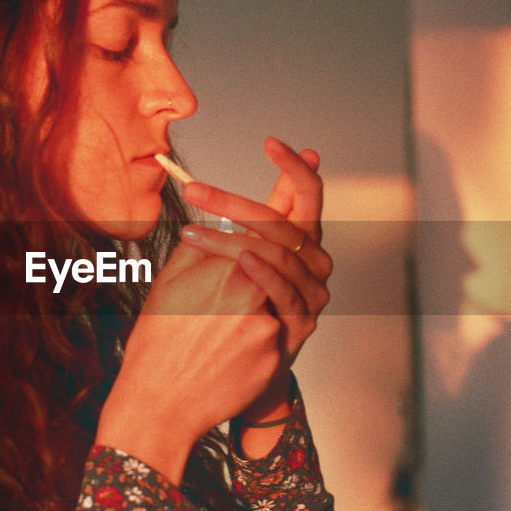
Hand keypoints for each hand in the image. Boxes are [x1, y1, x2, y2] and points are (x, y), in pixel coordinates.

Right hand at [95, 241, 282, 483]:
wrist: (160, 403)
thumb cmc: (158, 345)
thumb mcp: (168, 283)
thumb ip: (199, 248)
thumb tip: (218, 227)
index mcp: (227, 269)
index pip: (251, 242)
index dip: (242, 248)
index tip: (232, 257)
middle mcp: (254, 294)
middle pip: (266, 272)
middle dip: (250, 282)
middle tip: (226, 298)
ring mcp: (268, 328)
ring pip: (270, 305)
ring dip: (252, 312)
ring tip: (217, 331)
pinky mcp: (275, 357)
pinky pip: (271, 338)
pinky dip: (252, 342)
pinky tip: (223, 355)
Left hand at [179, 137, 331, 367]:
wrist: (242, 367)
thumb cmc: (239, 303)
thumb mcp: (241, 252)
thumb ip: (254, 213)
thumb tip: (250, 171)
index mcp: (304, 238)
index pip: (308, 193)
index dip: (293, 167)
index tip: (269, 143)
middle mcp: (316, 262)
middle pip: (283, 222)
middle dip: (235, 203)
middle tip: (194, 190)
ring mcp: (312, 294)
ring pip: (279, 254)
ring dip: (232, 239)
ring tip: (194, 234)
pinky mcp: (302, 324)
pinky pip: (285, 292)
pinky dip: (262, 273)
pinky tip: (240, 260)